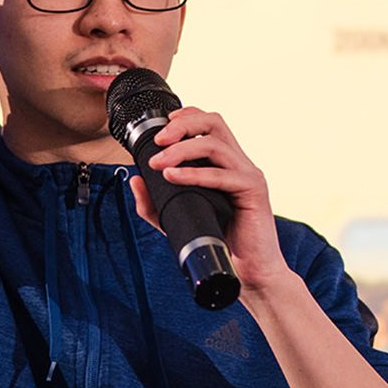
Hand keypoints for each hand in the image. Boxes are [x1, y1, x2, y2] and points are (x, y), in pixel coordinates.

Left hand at [128, 107, 293, 293]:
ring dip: (181, 150)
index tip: (161, 127)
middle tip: (158, 140)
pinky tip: (173, 177)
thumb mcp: (178, 219)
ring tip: (159, 163)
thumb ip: (155, 202)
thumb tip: (134, 179)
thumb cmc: (219, 242)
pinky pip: (222, 175)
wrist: (250, 272)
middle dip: (182, 125)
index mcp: (225, 162)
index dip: (186, 116)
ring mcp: (248, 175)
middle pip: (214, 122)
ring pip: (215, 144)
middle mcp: (239, 163)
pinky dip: (194, 173)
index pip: (209, 124)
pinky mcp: (253, 191)